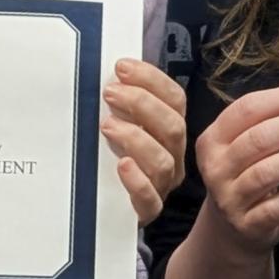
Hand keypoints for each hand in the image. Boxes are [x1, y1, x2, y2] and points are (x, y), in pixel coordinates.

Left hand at [101, 57, 187, 225]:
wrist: (104, 208)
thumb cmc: (109, 158)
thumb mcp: (118, 123)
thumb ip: (119, 101)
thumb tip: (108, 70)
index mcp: (169, 129)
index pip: (175, 99)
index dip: (152, 80)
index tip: (122, 67)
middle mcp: (172, 155)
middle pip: (173, 126)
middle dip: (142, 104)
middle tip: (110, 93)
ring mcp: (161, 185)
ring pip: (162, 161)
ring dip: (136, 138)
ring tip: (107, 126)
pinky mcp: (146, 210)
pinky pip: (150, 199)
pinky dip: (137, 180)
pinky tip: (121, 166)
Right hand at [195, 84, 278, 263]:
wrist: (230, 229)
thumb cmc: (246, 175)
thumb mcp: (245, 146)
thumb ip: (271, 124)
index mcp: (214, 139)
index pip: (246, 109)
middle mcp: (216, 168)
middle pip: (258, 139)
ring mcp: (229, 198)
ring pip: (266, 172)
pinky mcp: (247, 225)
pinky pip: (276, 206)